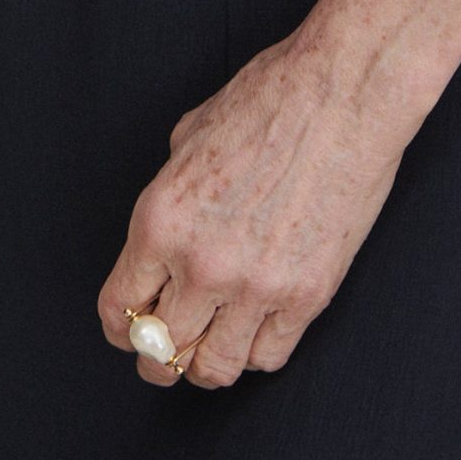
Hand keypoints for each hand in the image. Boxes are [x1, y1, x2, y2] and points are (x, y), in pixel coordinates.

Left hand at [97, 12, 424, 390]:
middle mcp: (201, 263)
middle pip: (162, 351)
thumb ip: (171, 192)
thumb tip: (168, 231)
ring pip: (214, 368)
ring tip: (211, 347)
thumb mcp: (189, 135)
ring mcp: (256, 286)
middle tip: (166, 350)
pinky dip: (256, 351)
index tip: (130, 329)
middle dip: (157, 356)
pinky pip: (268, 356)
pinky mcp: (306, 295)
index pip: (119, 309)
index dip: (121, 327)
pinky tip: (256, 328)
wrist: (341, 92)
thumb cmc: (269, 98)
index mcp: (160, 219)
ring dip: (205, 363)